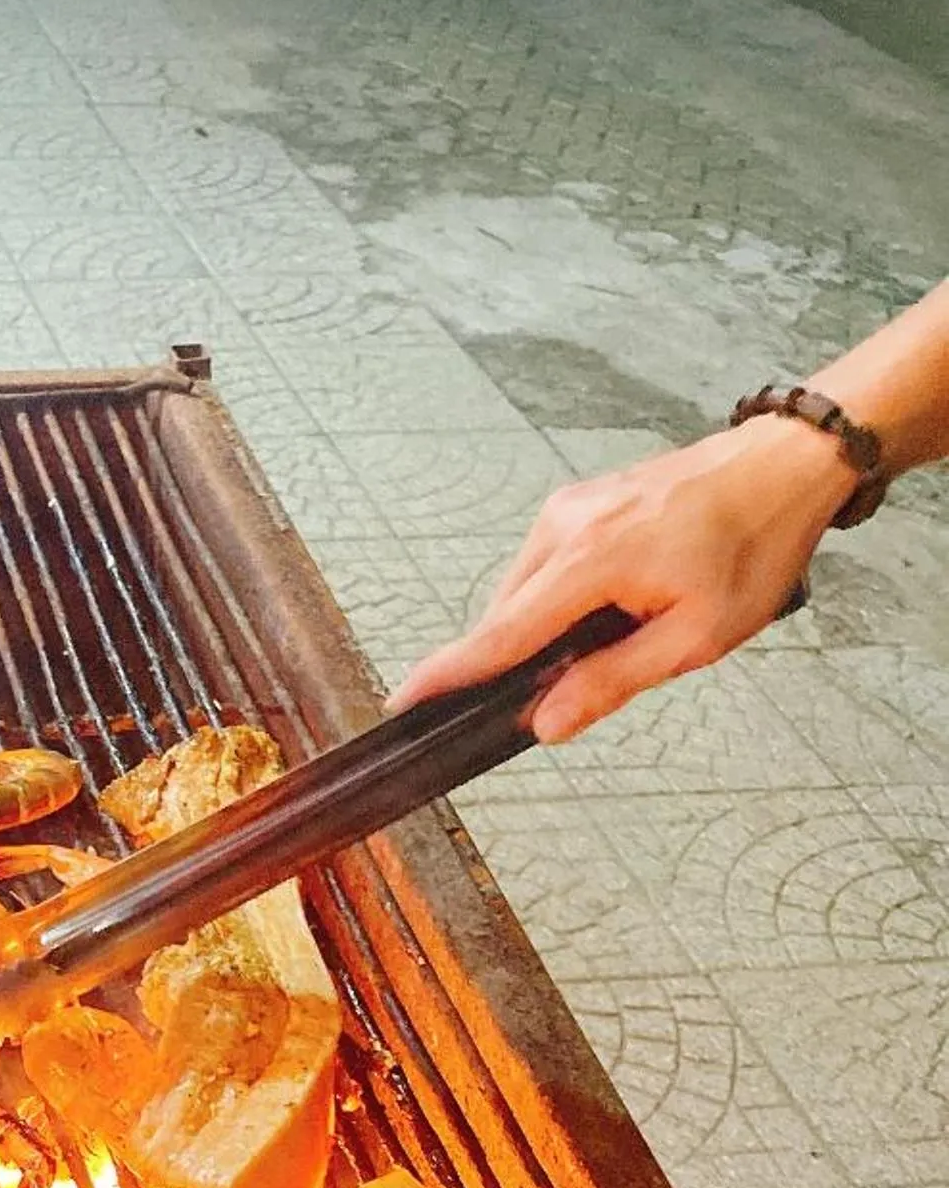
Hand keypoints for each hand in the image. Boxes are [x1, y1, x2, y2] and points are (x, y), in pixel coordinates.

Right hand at [387, 418, 856, 741]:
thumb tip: (546, 722)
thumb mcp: (696, 637)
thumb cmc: (752, 546)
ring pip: (523, 591)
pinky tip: (610, 605)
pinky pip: (544, 564)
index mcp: (592, 561)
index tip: (404, 700)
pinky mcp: (577, 501)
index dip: (451, 674)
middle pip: (508, 616)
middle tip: (570, 689)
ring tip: (619, 633)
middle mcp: (564, 525)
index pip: (502, 633)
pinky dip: (558, 597)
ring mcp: (567, 507)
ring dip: (546, 628)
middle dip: (520, 661)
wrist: (782, 465)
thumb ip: (612, 681)